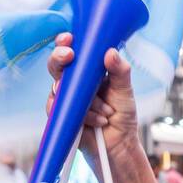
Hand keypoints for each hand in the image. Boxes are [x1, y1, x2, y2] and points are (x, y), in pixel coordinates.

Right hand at [45, 32, 139, 157]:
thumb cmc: (122, 115)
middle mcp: (73, 82)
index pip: (73, 51)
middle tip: (69, 56)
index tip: (69, 38)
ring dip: (88, 100)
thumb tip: (110, 52)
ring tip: (107, 111)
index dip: (66, 42)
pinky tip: (99, 120)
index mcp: (88, 71)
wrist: (119, 144)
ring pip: (61, 88)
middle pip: (57, 65)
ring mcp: (65, 98)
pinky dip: (85, 114)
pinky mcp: (61, 115)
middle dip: (59, 58)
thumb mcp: (125, 91)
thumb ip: (120, 71)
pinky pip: (61, 108)